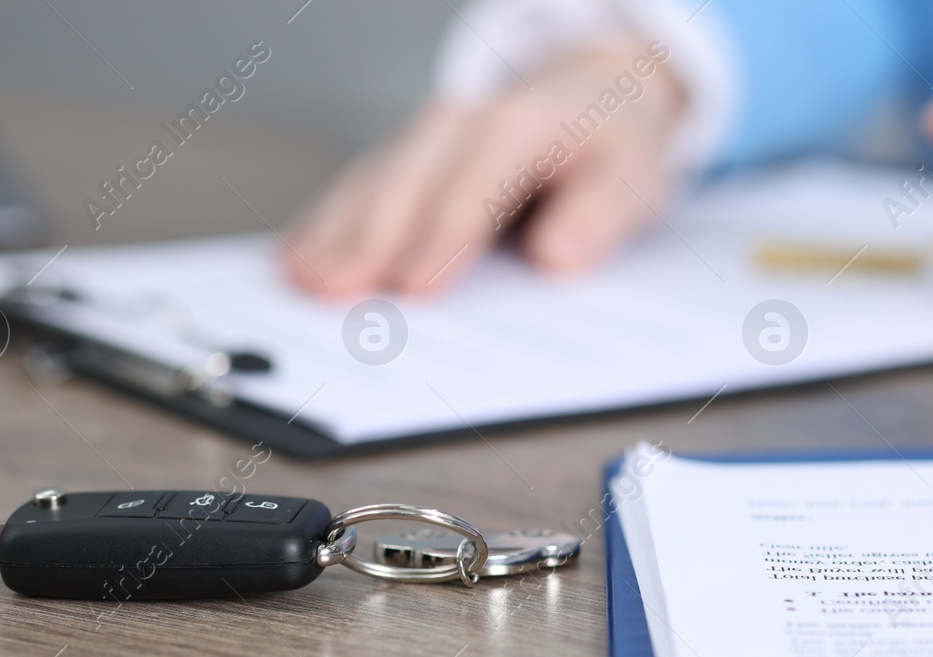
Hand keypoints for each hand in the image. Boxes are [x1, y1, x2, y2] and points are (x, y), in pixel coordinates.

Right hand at [281, 38, 683, 296]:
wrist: (597, 90)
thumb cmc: (614, 144)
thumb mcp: (636, 176)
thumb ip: (601, 214)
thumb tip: (557, 255)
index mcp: (522, 125)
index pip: (475, 190)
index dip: (442, 240)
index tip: (414, 289)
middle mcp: (464, 123)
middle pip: (407, 185)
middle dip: (368, 240)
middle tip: (334, 291)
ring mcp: (428, 138)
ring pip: (372, 183)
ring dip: (334, 232)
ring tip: (301, 278)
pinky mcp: (409, 156)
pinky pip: (361, 186)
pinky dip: (326, 222)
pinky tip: (296, 255)